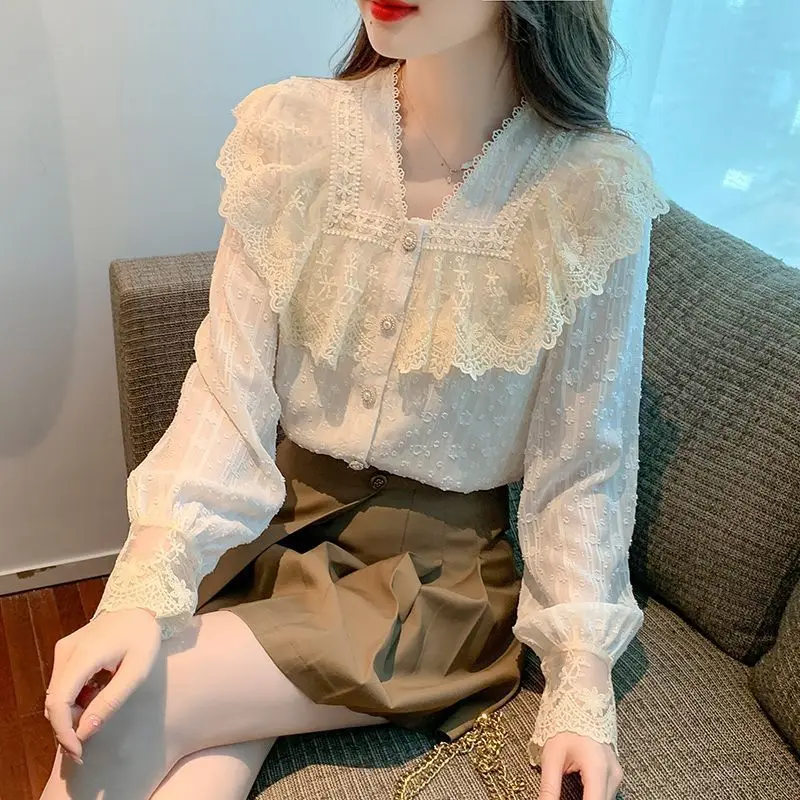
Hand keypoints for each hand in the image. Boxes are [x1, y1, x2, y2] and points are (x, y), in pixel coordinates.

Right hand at [44, 608, 161, 763]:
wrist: (141, 605)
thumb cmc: (143, 636)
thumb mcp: (137, 671)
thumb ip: (111, 701)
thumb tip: (85, 732)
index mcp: (83, 654)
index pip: (58, 702)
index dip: (64, 731)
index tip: (79, 750)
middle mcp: (66, 651)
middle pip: (54, 701)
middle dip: (69, 725)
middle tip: (90, 738)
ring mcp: (64, 649)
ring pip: (57, 694)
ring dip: (72, 712)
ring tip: (99, 711)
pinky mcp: (67, 650)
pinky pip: (63, 683)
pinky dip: (74, 698)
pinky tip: (96, 694)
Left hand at [538, 732, 623, 799]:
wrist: (582, 702)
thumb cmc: (566, 724)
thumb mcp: (552, 756)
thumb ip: (549, 788)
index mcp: (597, 768)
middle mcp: (612, 774)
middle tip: (562, 795)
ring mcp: (616, 774)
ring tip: (568, 790)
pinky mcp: (614, 774)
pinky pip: (604, 794)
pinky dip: (591, 796)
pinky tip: (578, 794)